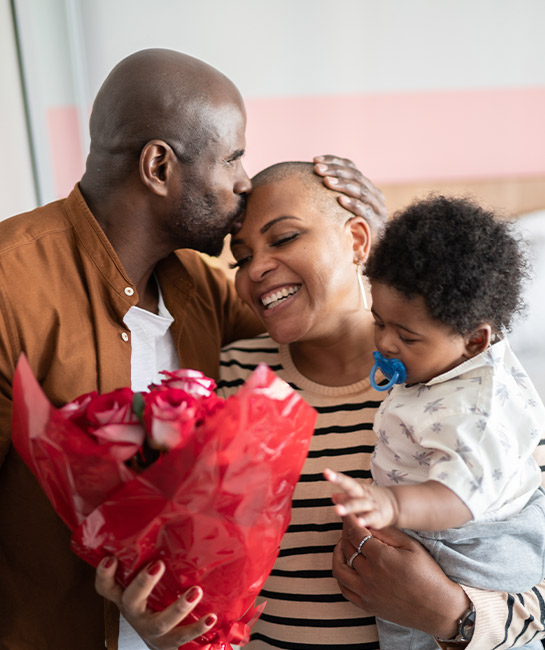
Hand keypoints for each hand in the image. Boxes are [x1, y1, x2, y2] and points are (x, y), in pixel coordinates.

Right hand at [95, 557, 216, 649]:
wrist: (160, 639)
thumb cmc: (153, 599)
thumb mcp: (146, 582)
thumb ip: (150, 559)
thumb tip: (170, 517)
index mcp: (125, 596)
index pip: (106, 586)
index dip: (104, 574)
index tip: (110, 558)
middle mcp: (135, 612)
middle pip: (132, 600)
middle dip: (144, 584)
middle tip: (158, 565)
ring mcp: (151, 629)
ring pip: (160, 623)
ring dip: (178, 607)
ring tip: (196, 592)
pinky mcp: (168, 643)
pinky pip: (183, 638)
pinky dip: (198, 628)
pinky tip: (211, 617)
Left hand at [313, 154, 386, 233]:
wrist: (369, 254)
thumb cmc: (350, 230)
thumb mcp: (342, 209)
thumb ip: (334, 195)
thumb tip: (311, 182)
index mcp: (367, 187)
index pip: (351, 168)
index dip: (333, 162)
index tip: (315, 160)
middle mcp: (374, 195)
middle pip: (355, 176)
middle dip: (335, 171)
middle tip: (317, 169)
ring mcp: (378, 209)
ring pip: (361, 191)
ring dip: (342, 185)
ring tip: (325, 181)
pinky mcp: (377, 224)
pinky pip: (365, 211)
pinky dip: (353, 205)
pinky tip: (340, 201)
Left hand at [324, 468, 397, 528]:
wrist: (395, 505)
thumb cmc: (371, 500)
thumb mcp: (358, 496)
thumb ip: (345, 497)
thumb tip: (333, 496)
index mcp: (358, 488)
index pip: (346, 481)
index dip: (336, 477)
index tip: (325, 472)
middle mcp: (364, 494)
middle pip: (352, 486)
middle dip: (340, 481)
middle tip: (329, 477)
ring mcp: (371, 505)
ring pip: (360, 504)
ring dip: (349, 506)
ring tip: (337, 509)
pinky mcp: (379, 516)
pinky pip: (371, 518)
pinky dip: (366, 520)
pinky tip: (359, 522)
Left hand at [332, 517, 469, 638]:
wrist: (438, 608)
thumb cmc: (428, 573)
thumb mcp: (411, 546)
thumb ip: (387, 533)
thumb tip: (368, 522)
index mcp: (380, 557)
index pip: (355, 533)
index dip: (349, 521)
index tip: (347, 513)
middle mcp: (369, 575)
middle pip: (346, 547)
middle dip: (345, 533)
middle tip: (349, 525)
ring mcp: (366, 592)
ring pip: (339, 568)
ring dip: (338, 553)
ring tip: (345, 544)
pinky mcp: (366, 605)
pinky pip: (344, 588)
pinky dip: (341, 574)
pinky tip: (347, 565)